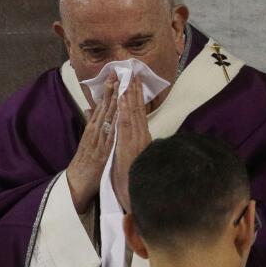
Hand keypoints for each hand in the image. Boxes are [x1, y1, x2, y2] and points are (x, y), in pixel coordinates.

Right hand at [66, 74, 117, 211]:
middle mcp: (94, 131)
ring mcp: (97, 140)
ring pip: (106, 117)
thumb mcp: (86, 140)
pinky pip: (109, 134)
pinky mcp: (101, 151)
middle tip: (117, 72)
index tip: (114, 74)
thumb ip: (90, 123)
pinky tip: (119, 112)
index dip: (109, 90)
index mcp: (92, 128)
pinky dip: (114, 122)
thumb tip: (90, 108)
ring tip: (118, 85)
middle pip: (104, 107)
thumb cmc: (84, 162)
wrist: (76, 182)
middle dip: (111, 89)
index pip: (102, 106)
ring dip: (113, 100)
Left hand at [111, 77, 151, 211]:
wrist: (132, 193)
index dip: (136, 97)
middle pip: (138, 110)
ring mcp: (136, 140)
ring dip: (132, 96)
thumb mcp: (128, 156)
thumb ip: (129, 142)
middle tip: (133, 73)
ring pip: (134, 114)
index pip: (139, 113)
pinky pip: (126, 126)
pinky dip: (126, 111)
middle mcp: (141, 137)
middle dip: (136, 91)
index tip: (134, 81)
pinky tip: (124, 100)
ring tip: (130, 80)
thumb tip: (127, 131)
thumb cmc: (129, 176)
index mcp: (140, 138)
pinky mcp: (129, 146)